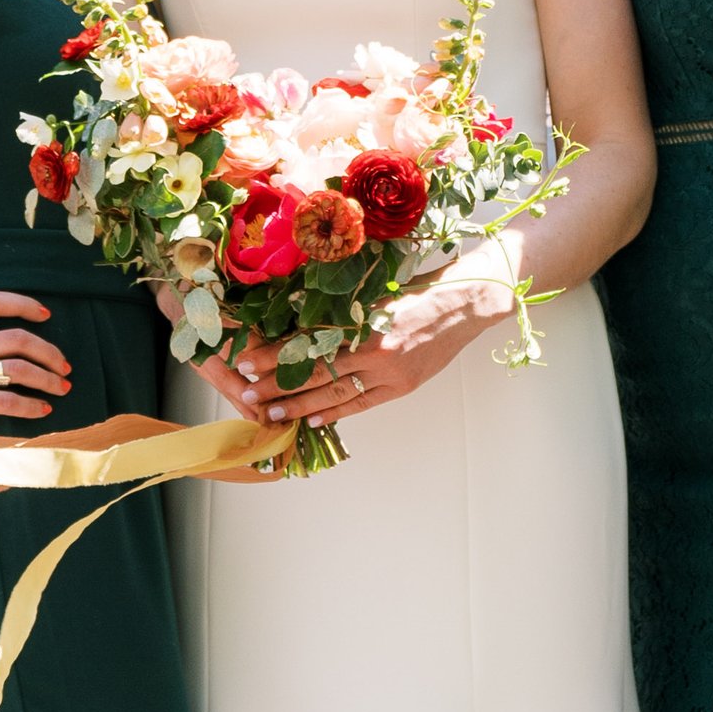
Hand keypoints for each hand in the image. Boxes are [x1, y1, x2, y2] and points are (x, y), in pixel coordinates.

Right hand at [0, 275, 71, 442]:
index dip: (23, 303)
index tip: (45, 315)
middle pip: (17, 338)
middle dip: (49, 351)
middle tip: (65, 366)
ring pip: (18, 370)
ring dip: (47, 379)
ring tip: (62, 390)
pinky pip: (5, 402)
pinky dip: (30, 406)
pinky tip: (42, 411)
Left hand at [221, 257, 518, 429]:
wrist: (466, 304)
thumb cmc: (420, 290)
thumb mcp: (375, 295)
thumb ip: (341, 313)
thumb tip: (298, 325)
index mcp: (364, 321)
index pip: (307, 342)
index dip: (274, 354)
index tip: (246, 359)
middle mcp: (374, 350)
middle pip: (315, 372)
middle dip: (278, 384)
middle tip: (247, 393)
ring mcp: (390, 372)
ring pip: (335, 394)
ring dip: (300, 406)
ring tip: (272, 413)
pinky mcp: (402, 386)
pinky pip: (363, 403)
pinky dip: (337, 413)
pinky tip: (314, 420)